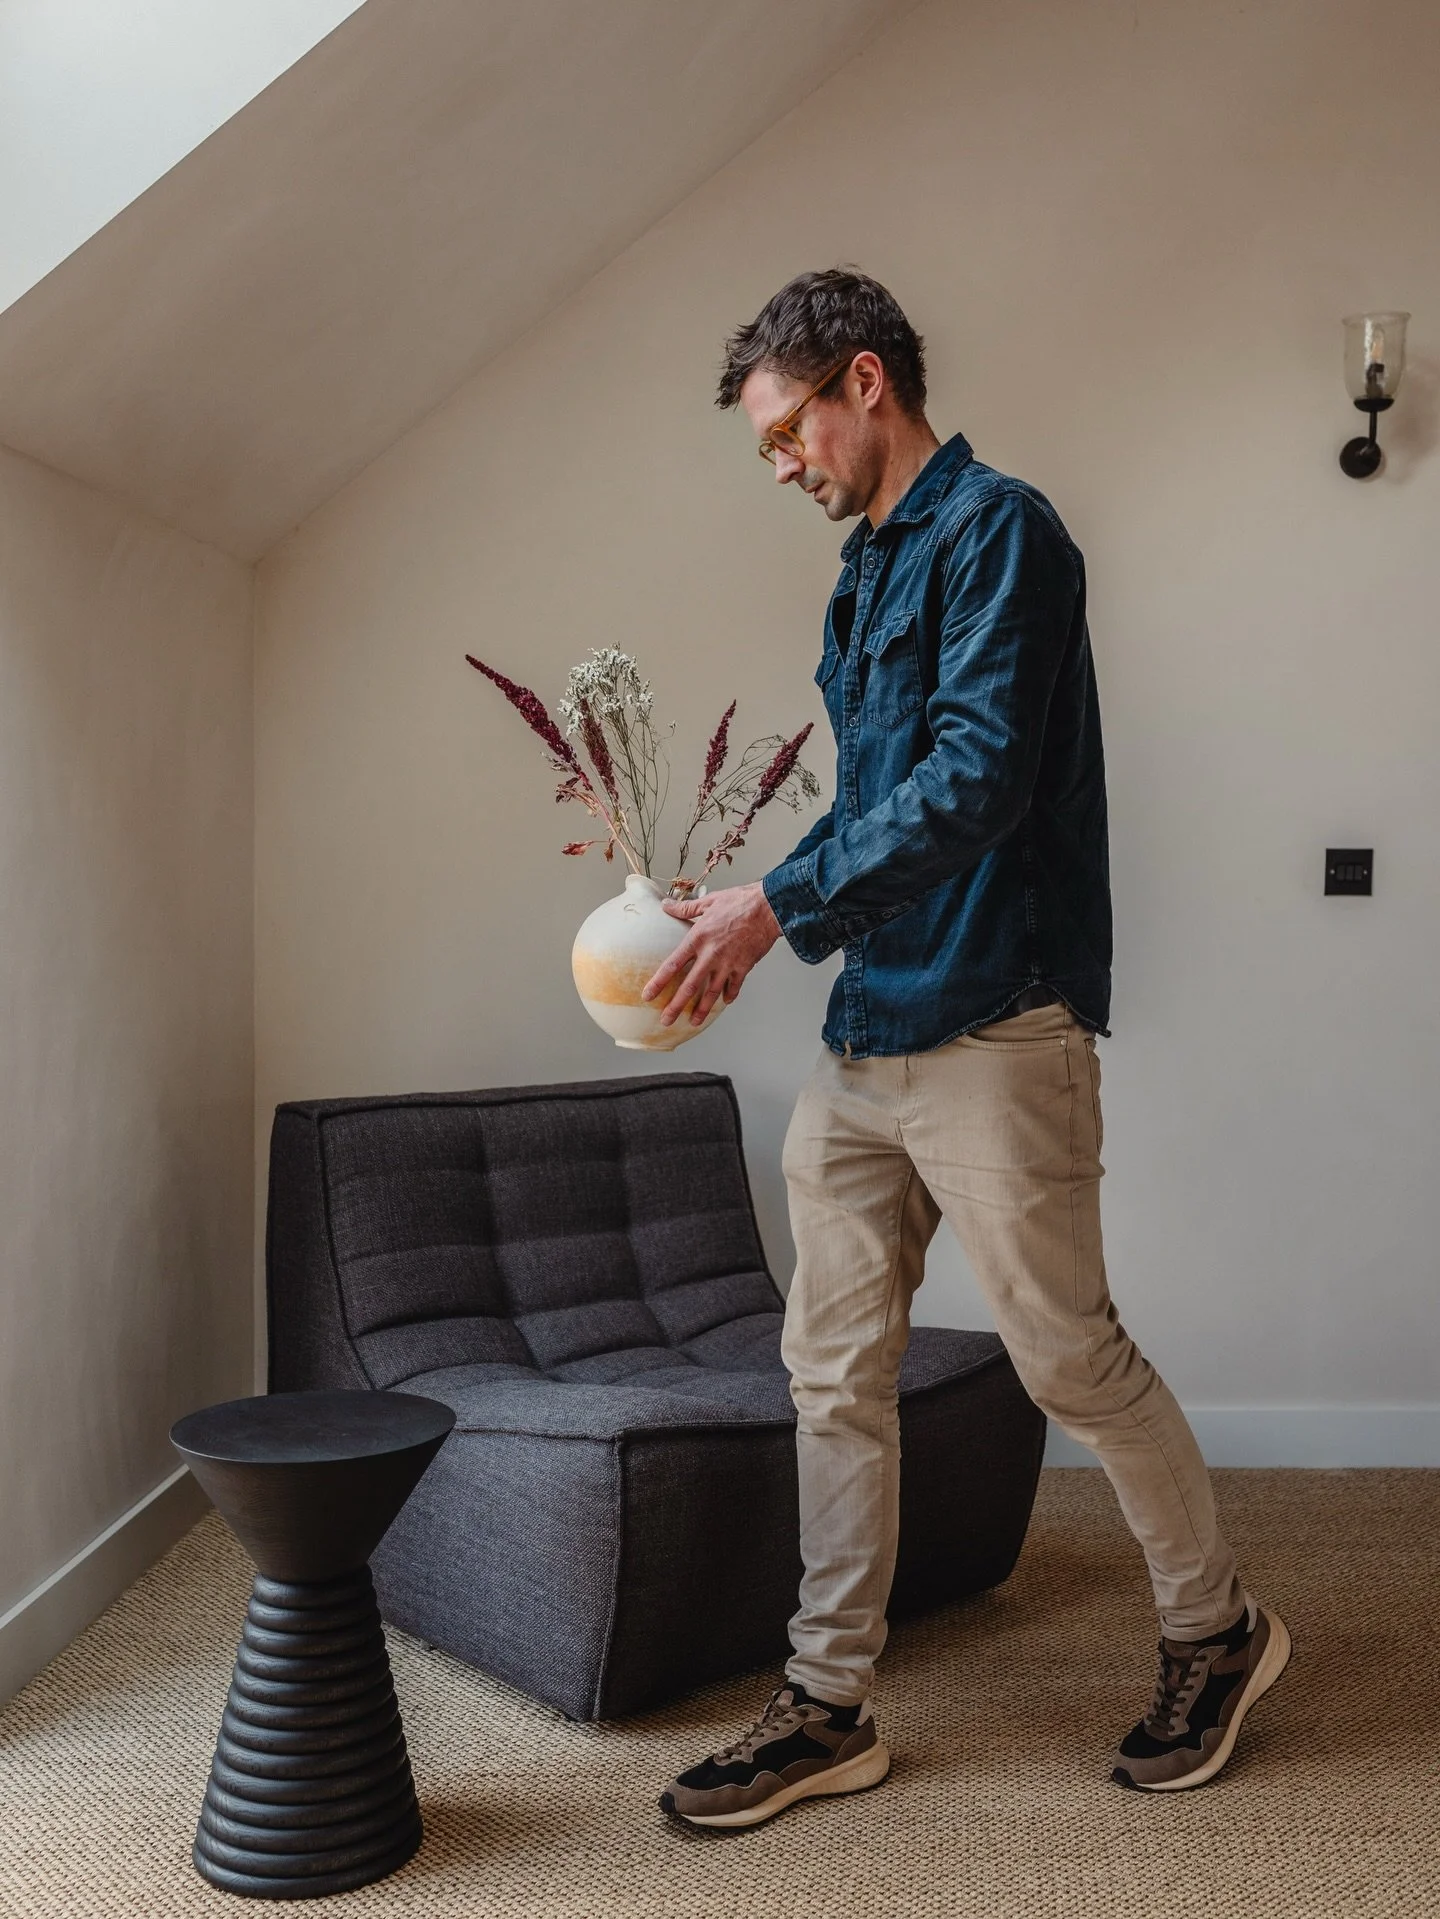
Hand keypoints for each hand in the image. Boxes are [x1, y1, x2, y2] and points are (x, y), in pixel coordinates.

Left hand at [641, 882, 782, 1026]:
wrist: (769, 908)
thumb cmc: (740, 902)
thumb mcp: (709, 901)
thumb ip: (686, 908)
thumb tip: (666, 905)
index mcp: (698, 938)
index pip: (673, 965)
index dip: (659, 982)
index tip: (648, 995)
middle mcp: (711, 955)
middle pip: (690, 987)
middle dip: (676, 1006)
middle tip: (666, 1020)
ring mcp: (728, 964)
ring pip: (712, 993)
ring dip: (702, 1010)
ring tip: (693, 1022)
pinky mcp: (744, 967)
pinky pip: (734, 987)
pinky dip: (729, 996)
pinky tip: (724, 1002)